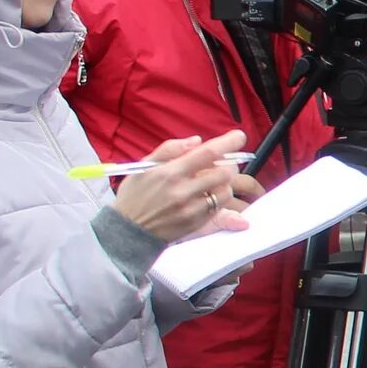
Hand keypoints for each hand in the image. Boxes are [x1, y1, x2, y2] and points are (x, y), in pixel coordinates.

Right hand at [111, 131, 253, 243]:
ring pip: (225, 192)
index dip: (228, 143)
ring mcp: (191, 210)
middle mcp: (183, 191)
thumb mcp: (144, 166)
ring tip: (210, 182)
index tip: (239, 136)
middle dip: (227, 165)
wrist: (127, 230)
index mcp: (170, 173)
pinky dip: (217, 199)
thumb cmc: (135, 194)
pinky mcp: (196, 224)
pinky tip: (204, 196)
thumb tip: (197, 141)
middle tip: (221, 164)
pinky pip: (219, 208)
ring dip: (224, 183)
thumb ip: (170, 149)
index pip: (207, 153)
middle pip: (224, 173)